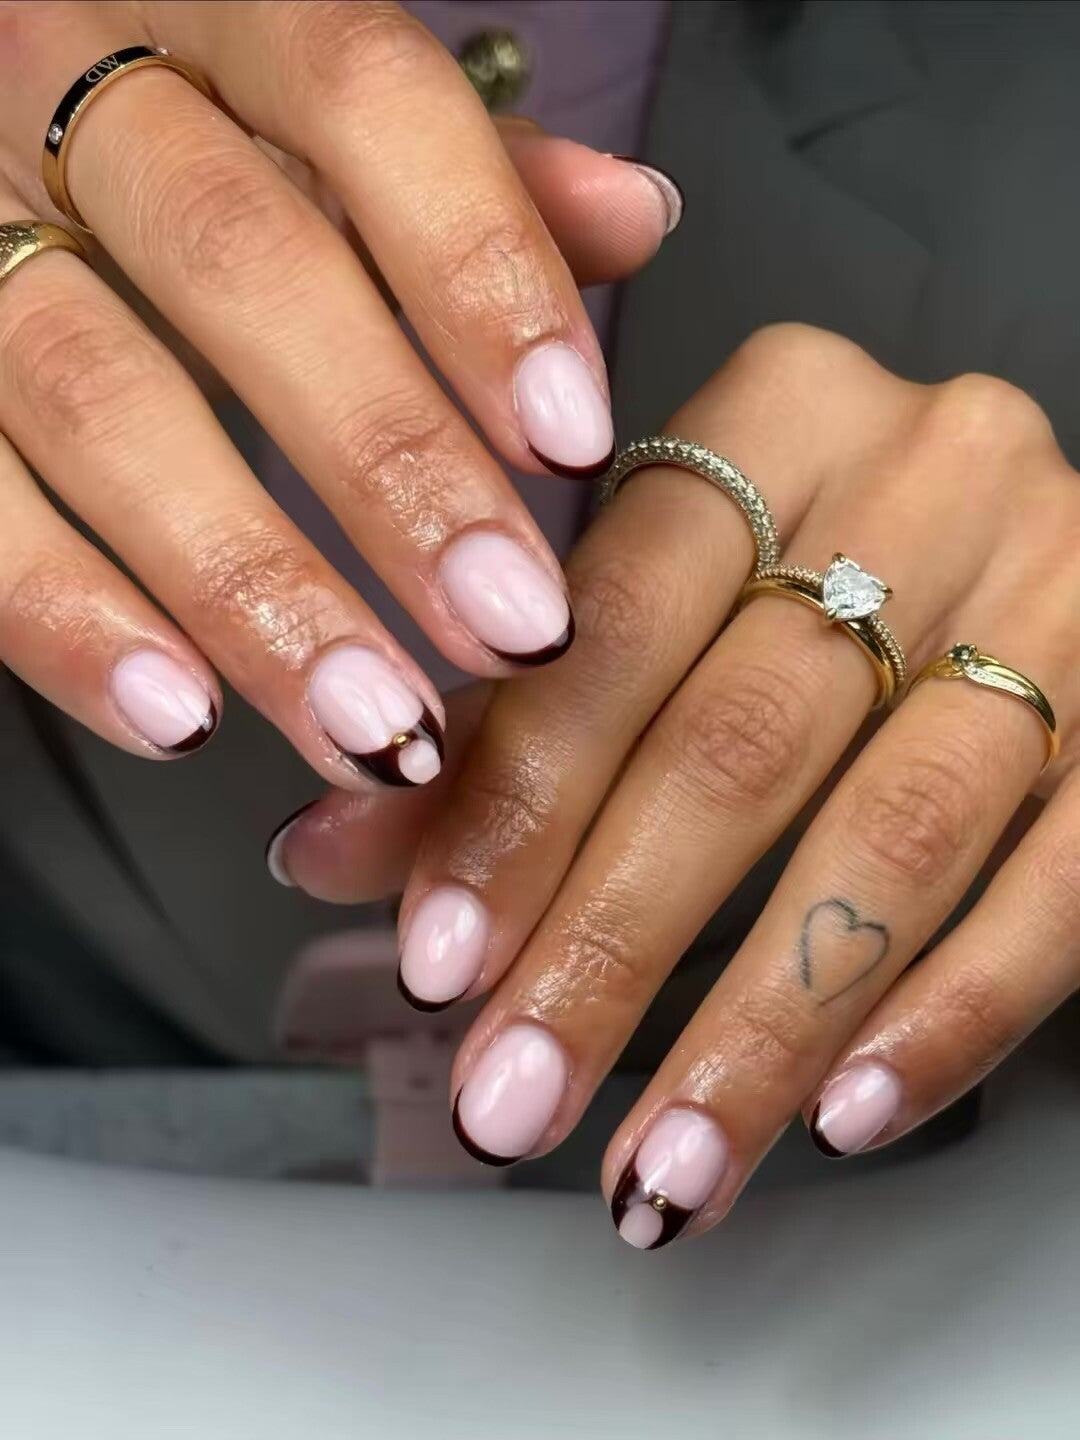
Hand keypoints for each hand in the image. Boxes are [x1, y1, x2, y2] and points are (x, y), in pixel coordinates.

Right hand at [0, 2, 674, 774]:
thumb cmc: (209, 132)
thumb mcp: (338, 123)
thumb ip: (478, 174)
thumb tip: (632, 216)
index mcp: (220, 12)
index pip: (364, 97)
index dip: (478, 270)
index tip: (574, 440)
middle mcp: (69, 93)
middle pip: (237, 262)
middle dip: (391, 463)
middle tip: (512, 626)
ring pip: (95, 398)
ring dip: (248, 582)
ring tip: (377, 726)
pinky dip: (69, 618)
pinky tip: (186, 718)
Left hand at [277, 324, 1079, 1246]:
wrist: (1016, 530)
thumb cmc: (805, 560)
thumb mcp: (655, 589)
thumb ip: (502, 719)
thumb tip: (327, 855)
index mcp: (772, 414)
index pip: (613, 625)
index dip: (518, 806)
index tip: (441, 964)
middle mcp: (923, 475)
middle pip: (743, 740)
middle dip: (614, 943)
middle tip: (516, 1099)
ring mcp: (1057, 584)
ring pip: (896, 829)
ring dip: (763, 1020)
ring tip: (662, 1161)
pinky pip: (1067, 875)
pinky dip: (950, 1008)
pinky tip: (842, 1110)